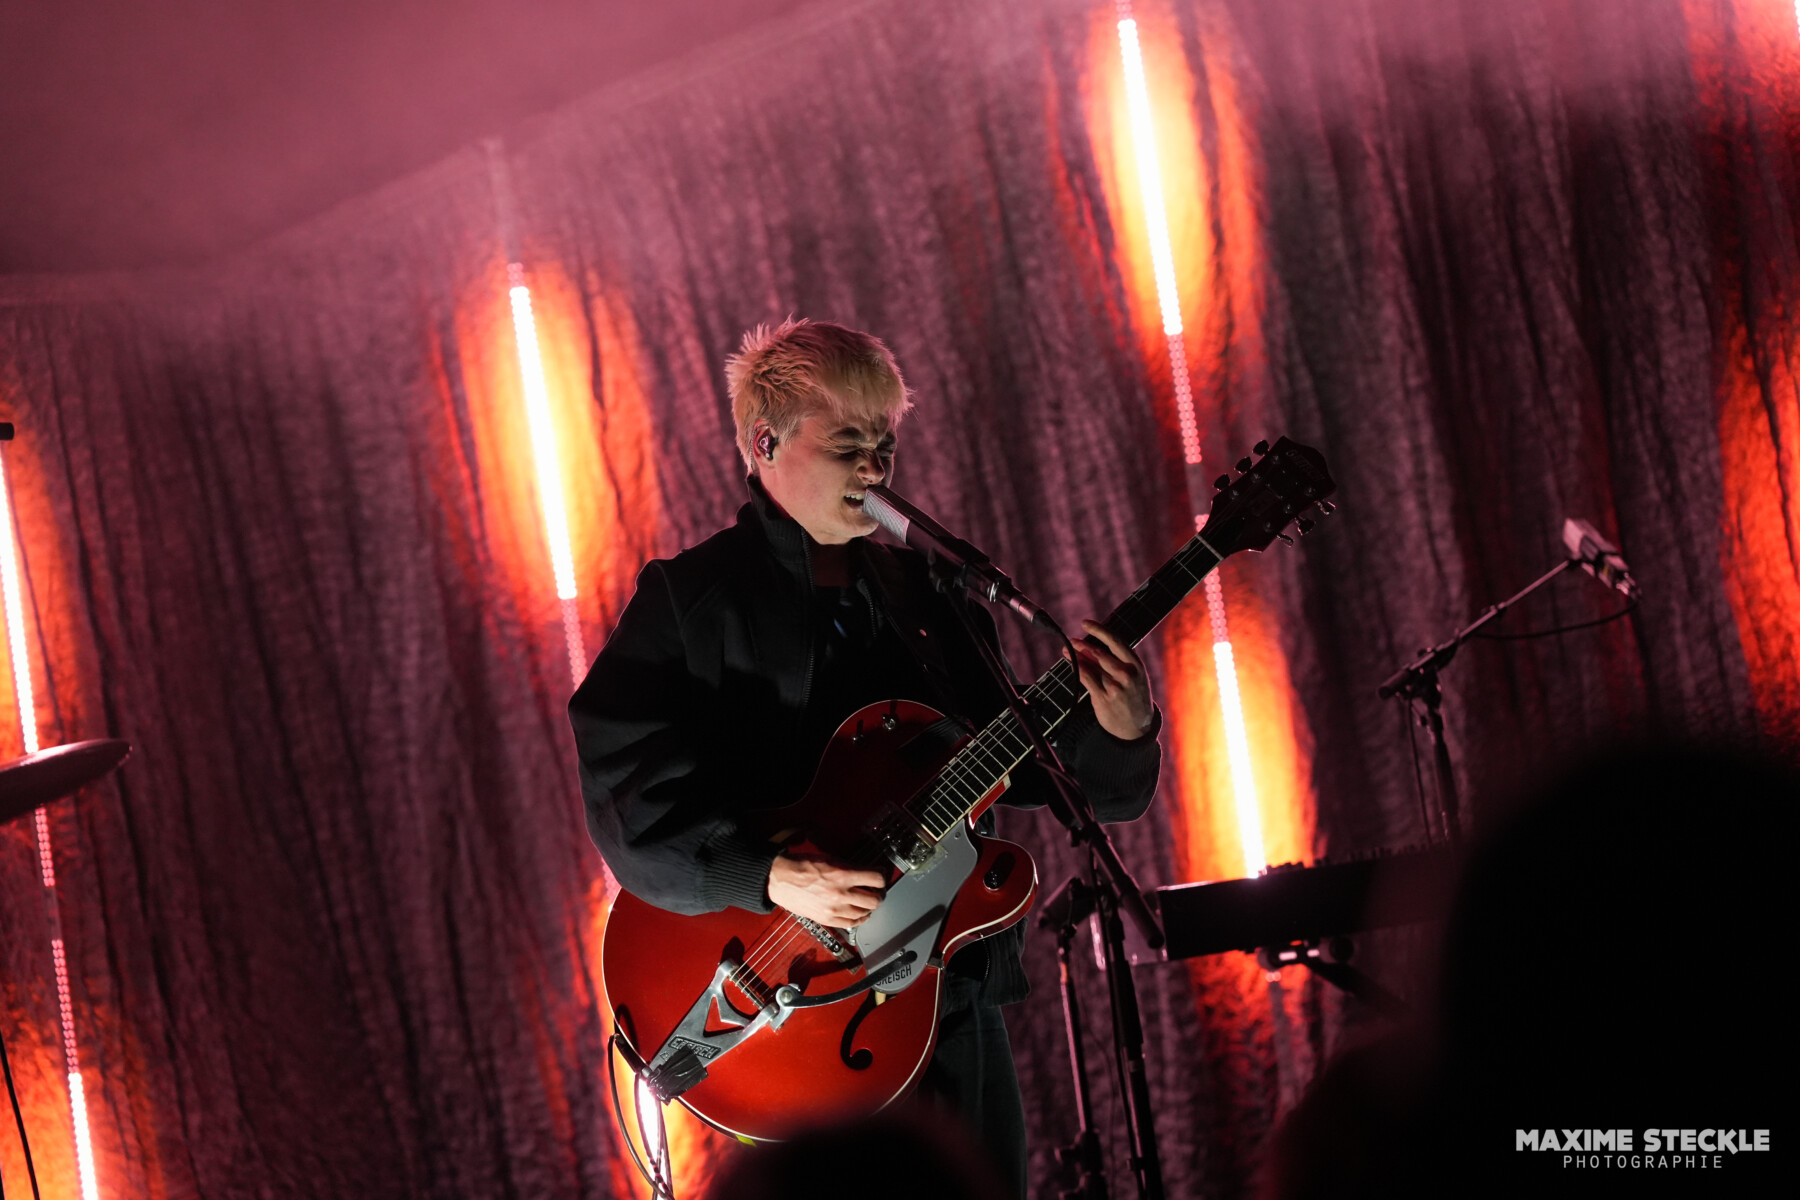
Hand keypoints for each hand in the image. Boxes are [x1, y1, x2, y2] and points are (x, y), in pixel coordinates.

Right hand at [767, 852, 886, 926]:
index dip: (882, 876)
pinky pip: (852, 924)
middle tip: (878, 890)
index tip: (881, 874)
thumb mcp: (830, 859)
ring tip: (869, 901)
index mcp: (842, 875)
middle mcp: (841, 894)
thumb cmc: (801, 866)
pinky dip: (860, 919)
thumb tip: (867, 872)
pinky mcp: (827, 920)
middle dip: (880, 893)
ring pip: (866, 913)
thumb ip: (850, 867)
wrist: (780, 880)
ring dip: (870, 907)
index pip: (876, 879)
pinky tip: (860, 914)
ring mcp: (834, 910)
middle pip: (875, 899)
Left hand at [1072, 619, 1154, 740]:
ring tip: (1066, 651)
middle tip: (1071, 640)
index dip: (1099, 630)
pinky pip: (1086, 679)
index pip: (1115, 641)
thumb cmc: (1133, 698)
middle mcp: (1127, 674)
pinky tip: (1071, 664)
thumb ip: (1116, 662)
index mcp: (1136, 665)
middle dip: (1082, 645)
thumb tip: (1090, 647)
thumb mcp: (1133, 677)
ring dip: (1076, 656)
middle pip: (1100, 653)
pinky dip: (1077, 669)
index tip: (1086, 623)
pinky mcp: (1104, 698)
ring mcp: (1115, 687)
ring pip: (1091, 666)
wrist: (1138, 728)